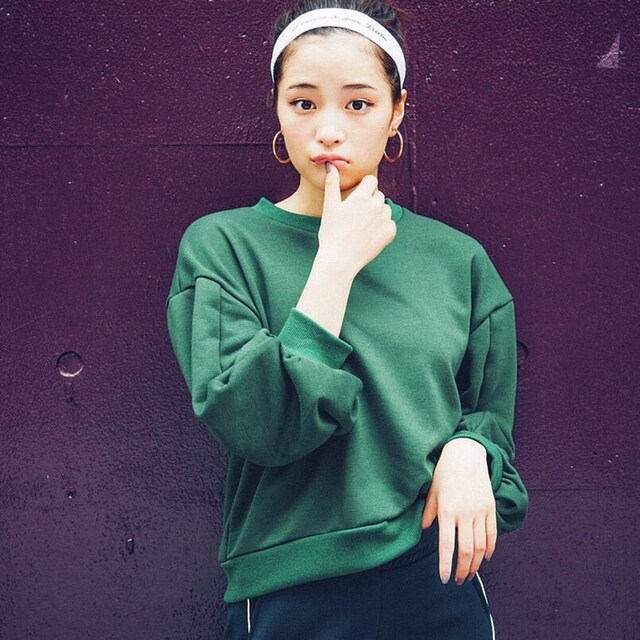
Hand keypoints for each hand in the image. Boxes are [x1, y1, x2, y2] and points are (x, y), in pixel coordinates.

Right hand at [316, 163, 396, 276]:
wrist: (339, 261)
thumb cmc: (330, 234)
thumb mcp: (329, 207)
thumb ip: (332, 184)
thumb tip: (331, 165)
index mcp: (361, 197)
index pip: (371, 181)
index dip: (364, 187)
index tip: (357, 198)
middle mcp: (375, 205)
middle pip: (378, 194)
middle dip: (370, 201)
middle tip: (357, 217)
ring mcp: (384, 219)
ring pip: (385, 208)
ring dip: (377, 213)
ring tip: (362, 227)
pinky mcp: (390, 232)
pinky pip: (390, 224)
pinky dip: (382, 228)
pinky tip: (370, 236)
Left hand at [421, 438, 496, 584]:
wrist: (466, 454)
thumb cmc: (445, 472)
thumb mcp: (432, 490)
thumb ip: (429, 512)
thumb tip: (426, 529)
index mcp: (447, 510)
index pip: (446, 545)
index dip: (446, 565)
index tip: (444, 579)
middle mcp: (464, 513)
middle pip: (466, 551)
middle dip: (463, 569)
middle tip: (459, 580)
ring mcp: (479, 511)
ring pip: (480, 546)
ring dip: (476, 563)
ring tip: (471, 573)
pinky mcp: (490, 508)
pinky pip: (492, 534)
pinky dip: (489, 549)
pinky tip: (484, 558)